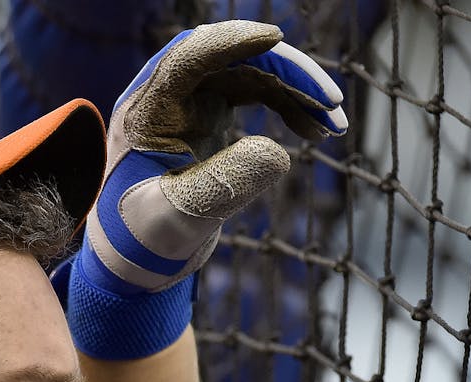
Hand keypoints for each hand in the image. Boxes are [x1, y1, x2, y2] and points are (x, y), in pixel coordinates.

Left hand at [65, 20, 346, 359]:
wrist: (135, 254)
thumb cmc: (143, 237)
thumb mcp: (177, 219)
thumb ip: (221, 186)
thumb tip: (278, 153)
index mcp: (147, 111)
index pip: (188, 57)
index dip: (231, 41)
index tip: (274, 38)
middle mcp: (168, 95)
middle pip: (232, 58)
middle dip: (285, 71)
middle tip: (330, 102)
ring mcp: (192, 101)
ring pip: (252, 72)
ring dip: (297, 90)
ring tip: (334, 126)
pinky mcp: (211, 113)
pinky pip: (258, 92)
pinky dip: (291, 105)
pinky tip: (318, 130)